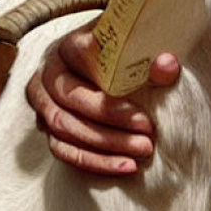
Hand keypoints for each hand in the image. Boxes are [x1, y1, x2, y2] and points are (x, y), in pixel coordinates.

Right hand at [24, 25, 180, 175]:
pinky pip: (62, 149)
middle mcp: (49, 73)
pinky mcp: (45, 125)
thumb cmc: (127, 47)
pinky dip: (93, 161)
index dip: (112, 90)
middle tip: (149, 136)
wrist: (107, 57)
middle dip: (112, 124)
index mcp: (69, 45)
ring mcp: (43, 101)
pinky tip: (125, 167)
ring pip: (64, 129)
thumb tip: (167, 66)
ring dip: (105, 146)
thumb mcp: (142, 44)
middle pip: (71, 102)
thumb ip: (154, 53)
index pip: (82, 66)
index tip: (146, 115)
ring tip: (142, 152)